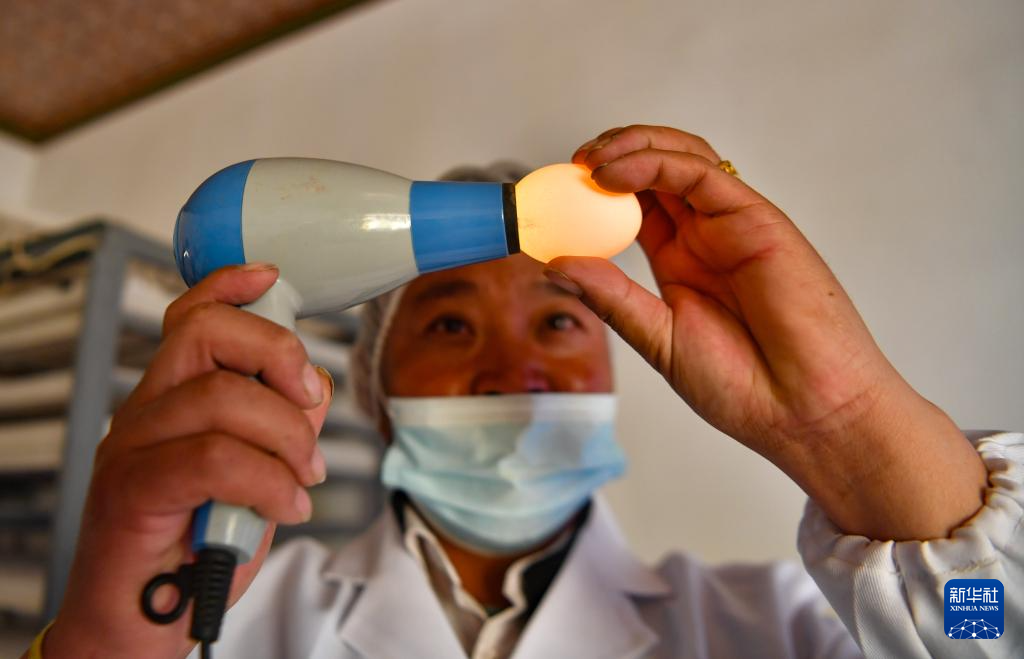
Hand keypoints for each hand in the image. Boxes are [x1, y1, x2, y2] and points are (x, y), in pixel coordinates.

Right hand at [43, 264, 332, 658]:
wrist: (141, 621)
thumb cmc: (200, 546)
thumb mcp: (257, 475)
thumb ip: (281, 425)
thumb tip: (314, 388)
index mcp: (174, 399)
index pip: (192, 319)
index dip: (231, 288)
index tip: (273, 278)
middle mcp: (147, 412)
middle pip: (207, 336)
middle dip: (278, 356)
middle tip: (309, 405)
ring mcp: (132, 448)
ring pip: (219, 398)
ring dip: (286, 437)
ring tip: (304, 477)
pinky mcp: (132, 491)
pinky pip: (213, 459)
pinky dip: (267, 481)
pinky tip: (286, 506)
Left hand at [548, 125, 984, 539]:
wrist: (805, 411)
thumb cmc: (744, 388)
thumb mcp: (659, 340)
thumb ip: (612, 298)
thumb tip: (557, 262)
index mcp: (681, 263)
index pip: (633, 206)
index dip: (594, 192)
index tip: (554, 196)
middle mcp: (706, 236)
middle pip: (655, 171)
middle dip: (610, 155)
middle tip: (571, 165)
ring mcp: (731, 224)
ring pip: (679, 159)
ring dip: (631, 147)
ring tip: (590, 160)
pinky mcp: (756, 218)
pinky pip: (701, 173)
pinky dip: (655, 164)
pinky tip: (615, 175)